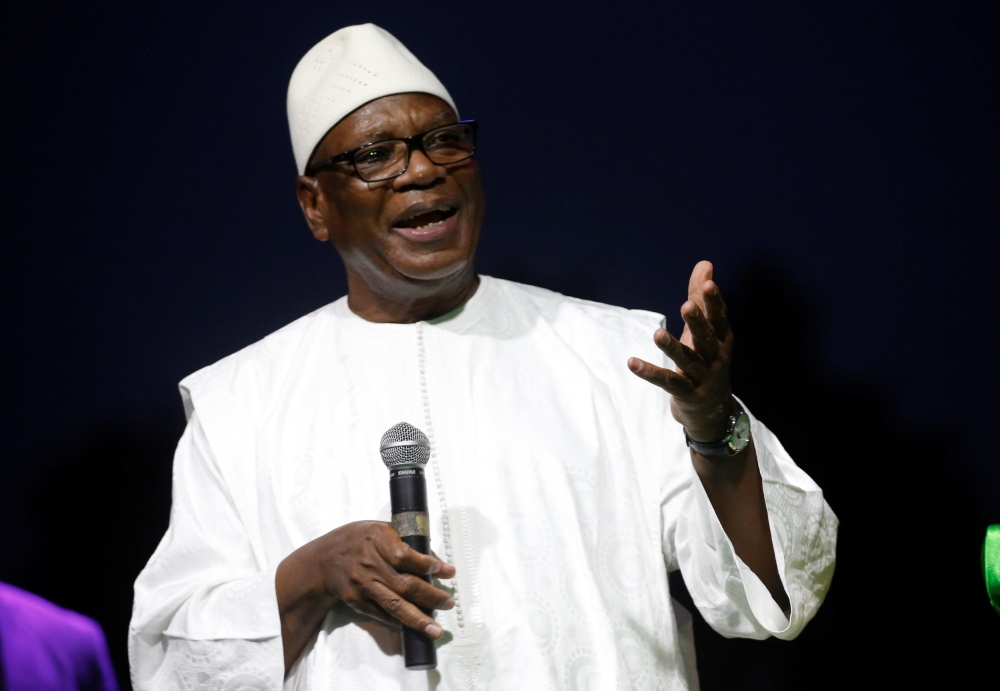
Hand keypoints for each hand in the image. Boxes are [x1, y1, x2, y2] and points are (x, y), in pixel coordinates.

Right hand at [277, 520, 455, 641]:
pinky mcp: (357, 601)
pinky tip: (415, 627)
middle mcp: (369, 563)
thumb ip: (406, 540)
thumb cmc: (357, 540)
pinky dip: (400, 621)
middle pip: (404, 584)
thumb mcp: (379, 529)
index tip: (447, 571)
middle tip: (449, 602)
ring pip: (394, 605)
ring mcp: (362, 585)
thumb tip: (435, 560)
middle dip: (431, 596)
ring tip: (436, 629)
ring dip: (418, 619)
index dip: (427, 565)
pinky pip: (382, 614)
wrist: (322, 561)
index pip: (405, 555)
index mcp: (377, 538)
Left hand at [628, 260, 735, 442]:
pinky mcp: (687, 394)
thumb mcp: (705, 331)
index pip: (719, 318)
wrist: (713, 411)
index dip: (714, 302)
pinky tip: (632, 362)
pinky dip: (650, 372)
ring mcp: (702, 378)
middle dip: (698, 322)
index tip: (708, 283)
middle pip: (707, 339)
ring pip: (687, 361)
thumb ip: (701, 298)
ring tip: (657, 333)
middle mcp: (716, 358)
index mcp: (722, 341)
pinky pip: (667, 382)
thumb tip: (705, 264)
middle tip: (686, 306)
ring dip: (672, 347)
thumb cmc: (706, 361)